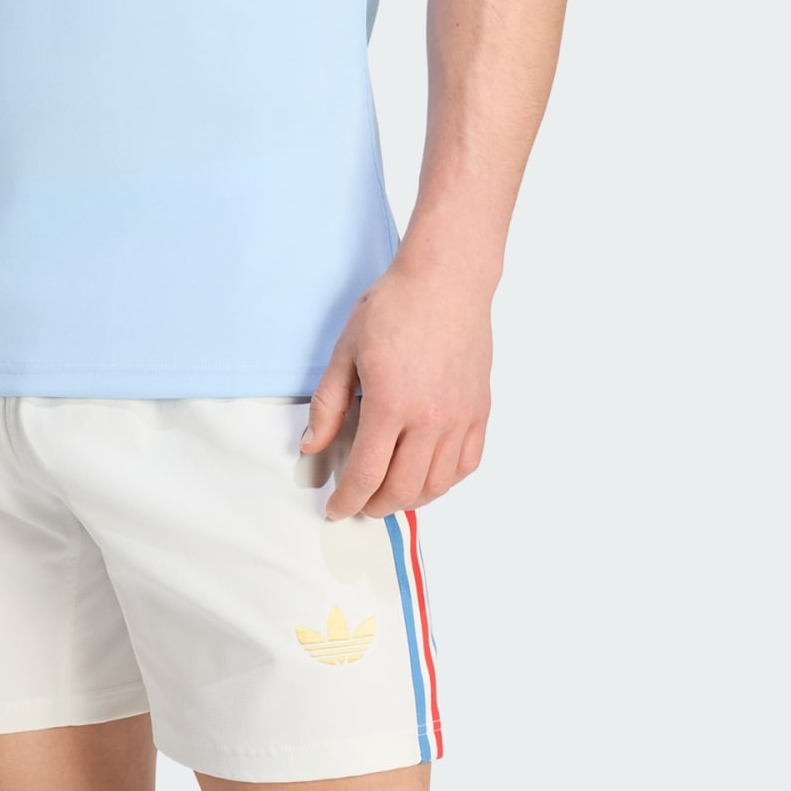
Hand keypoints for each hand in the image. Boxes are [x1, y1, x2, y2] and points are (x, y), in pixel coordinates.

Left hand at [301, 251, 491, 519]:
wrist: (446, 280)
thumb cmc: (395, 306)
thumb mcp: (346, 350)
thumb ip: (328, 404)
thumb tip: (312, 445)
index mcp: (391, 404)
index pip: (366, 474)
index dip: (347, 500)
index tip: (335, 510)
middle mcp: (430, 419)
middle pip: (402, 489)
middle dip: (375, 506)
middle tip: (359, 504)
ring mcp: (459, 417)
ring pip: (437, 484)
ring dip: (410, 499)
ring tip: (389, 493)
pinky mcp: (479, 410)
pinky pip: (466, 463)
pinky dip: (445, 480)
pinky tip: (427, 474)